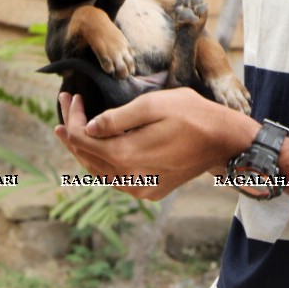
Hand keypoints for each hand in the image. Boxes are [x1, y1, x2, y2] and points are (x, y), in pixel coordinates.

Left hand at [54, 88, 258, 200]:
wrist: (224, 141)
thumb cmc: (193, 116)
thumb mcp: (154, 105)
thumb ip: (118, 117)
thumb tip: (88, 127)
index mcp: (125, 155)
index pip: (82, 138)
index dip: (72, 117)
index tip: (72, 96)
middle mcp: (128, 179)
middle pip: (85, 156)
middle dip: (71, 130)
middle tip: (64, 106)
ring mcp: (139, 188)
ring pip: (98, 170)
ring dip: (84, 147)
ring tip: (71, 127)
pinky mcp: (149, 191)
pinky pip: (115, 178)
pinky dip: (102, 161)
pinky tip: (99, 146)